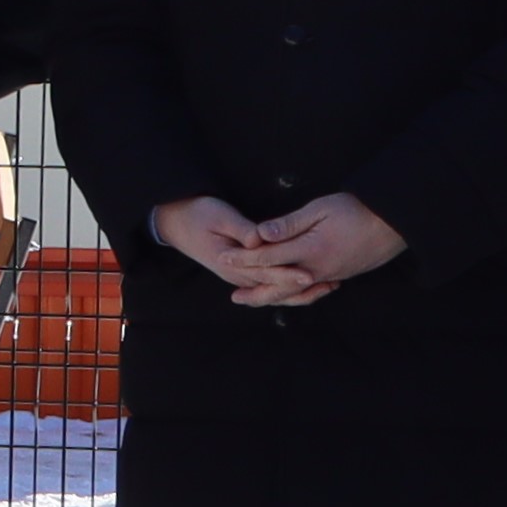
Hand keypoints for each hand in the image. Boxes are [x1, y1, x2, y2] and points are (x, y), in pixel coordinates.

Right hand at [150, 195, 313, 305]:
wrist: (175, 223)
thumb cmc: (197, 215)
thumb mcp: (218, 215)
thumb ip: (241, 229)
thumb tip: (259, 239)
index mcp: (231, 263)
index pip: (265, 272)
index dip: (288, 274)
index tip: (310, 274)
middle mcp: (238, 275)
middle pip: (274, 287)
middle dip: (302, 288)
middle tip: (331, 285)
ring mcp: (241, 276)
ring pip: (275, 290)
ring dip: (301, 291)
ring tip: (328, 287)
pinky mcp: (245, 272)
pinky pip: (271, 284)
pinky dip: (291, 286)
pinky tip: (311, 284)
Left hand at [242, 193, 405, 296]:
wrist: (395, 224)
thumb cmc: (357, 209)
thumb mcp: (321, 209)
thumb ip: (290, 224)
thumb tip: (260, 234)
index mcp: (310, 249)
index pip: (268, 257)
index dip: (244, 258)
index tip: (223, 258)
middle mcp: (318, 268)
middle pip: (279, 285)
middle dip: (255, 291)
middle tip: (233, 298)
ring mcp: (330, 275)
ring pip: (296, 293)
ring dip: (273, 297)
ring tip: (255, 300)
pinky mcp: (340, 276)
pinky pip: (312, 291)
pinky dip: (295, 296)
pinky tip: (287, 295)